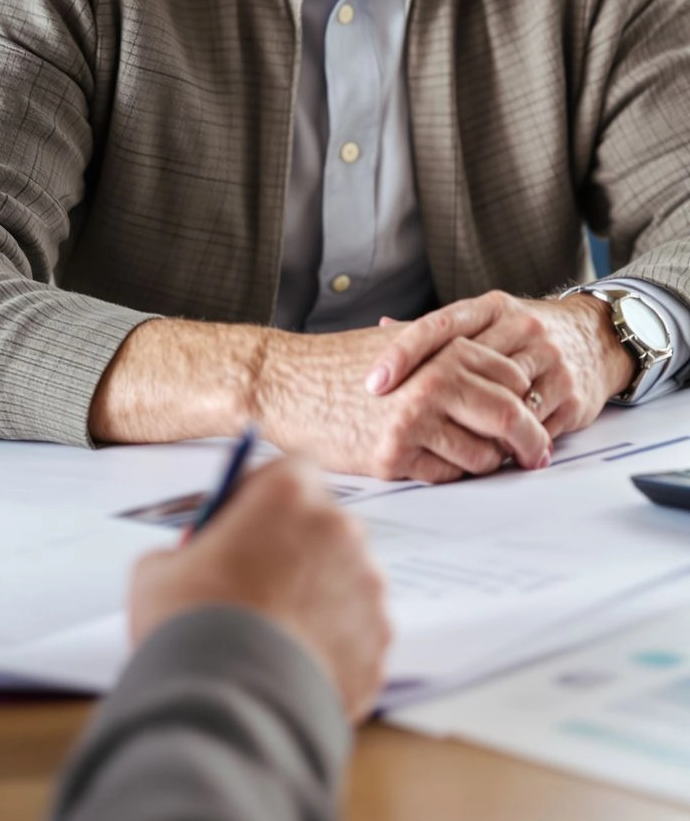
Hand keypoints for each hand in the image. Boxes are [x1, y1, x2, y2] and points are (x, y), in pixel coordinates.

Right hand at [129, 457, 390, 721]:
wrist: (227, 707)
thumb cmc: (188, 627)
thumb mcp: (157, 571)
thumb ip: (186, 550)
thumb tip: (194, 561)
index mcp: (289, 495)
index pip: (294, 467)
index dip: (266, 492)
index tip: (243, 518)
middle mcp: (340, 531)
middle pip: (322, 526)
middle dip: (293, 548)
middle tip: (252, 583)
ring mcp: (367, 589)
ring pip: (342, 582)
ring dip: (314, 599)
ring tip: (269, 638)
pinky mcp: (378, 643)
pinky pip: (354, 634)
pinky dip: (330, 647)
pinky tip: (290, 668)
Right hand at [255, 324, 551, 483]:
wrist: (284, 382)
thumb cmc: (338, 364)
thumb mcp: (402, 344)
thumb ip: (450, 353)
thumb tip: (505, 379)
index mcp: (443, 351)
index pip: (512, 381)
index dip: (527, 403)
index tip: (532, 421)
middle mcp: (434, 383)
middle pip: (509, 418)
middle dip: (530, 441)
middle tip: (535, 456)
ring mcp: (414, 421)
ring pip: (481, 455)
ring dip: (484, 462)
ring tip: (469, 457)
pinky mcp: (392, 456)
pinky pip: (445, 476)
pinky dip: (447, 473)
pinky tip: (430, 460)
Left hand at [366, 291, 634, 441]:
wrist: (598, 338)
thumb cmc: (527, 335)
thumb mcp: (488, 319)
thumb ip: (440, 331)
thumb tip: (380, 325)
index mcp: (494, 307)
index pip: (441, 326)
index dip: (403, 354)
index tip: (374, 381)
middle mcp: (524, 328)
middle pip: (466, 366)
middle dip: (428, 398)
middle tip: (394, 423)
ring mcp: (551, 361)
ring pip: (499, 401)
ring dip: (467, 427)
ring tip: (430, 444)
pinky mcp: (572, 395)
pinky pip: (529, 426)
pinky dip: (504, 443)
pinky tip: (481, 453)